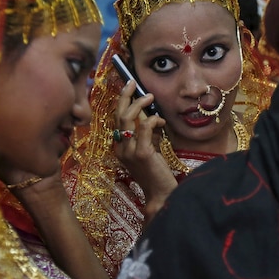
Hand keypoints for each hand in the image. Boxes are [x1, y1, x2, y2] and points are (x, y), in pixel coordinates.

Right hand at [113, 81, 176, 218]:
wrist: (161, 195)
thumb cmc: (157, 174)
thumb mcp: (149, 150)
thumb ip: (147, 135)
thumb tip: (151, 116)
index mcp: (120, 148)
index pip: (117, 121)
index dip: (122, 103)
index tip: (129, 89)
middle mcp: (120, 149)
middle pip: (118, 116)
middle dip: (125, 96)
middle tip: (132, 83)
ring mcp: (129, 151)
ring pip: (127, 119)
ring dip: (139, 104)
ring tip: (150, 97)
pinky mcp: (141, 154)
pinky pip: (144, 127)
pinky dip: (153, 119)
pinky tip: (161, 121)